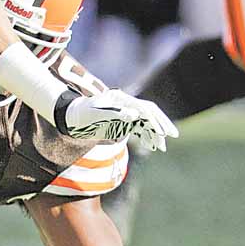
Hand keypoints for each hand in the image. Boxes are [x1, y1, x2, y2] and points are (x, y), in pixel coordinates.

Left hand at [61, 89, 178, 151]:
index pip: (144, 108)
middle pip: (149, 111)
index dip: (155, 120)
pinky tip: (150, 145)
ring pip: (146, 120)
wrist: (71, 116)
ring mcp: (124, 110)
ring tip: (161, 147)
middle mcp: (125, 103)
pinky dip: (146, 135)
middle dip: (162, 123)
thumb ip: (115, 114)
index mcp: (121, 99)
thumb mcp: (96, 114)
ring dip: (155, 132)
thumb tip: (135, 115)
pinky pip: (138, 126)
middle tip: (173, 136)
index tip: (163, 133)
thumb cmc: (82, 114)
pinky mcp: (122, 119)